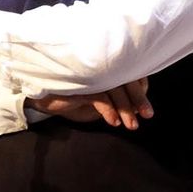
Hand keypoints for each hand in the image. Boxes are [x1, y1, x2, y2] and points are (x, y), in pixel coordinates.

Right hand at [29, 78, 152, 129]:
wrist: (45, 97)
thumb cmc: (76, 95)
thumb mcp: (100, 98)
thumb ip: (118, 98)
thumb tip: (138, 107)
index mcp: (107, 66)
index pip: (131, 73)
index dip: (141, 89)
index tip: (146, 107)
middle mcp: (100, 66)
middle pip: (126, 80)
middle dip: (138, 99)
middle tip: (148, 116)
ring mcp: (89, 73)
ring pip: (114, 88)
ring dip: (125, 108)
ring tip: (131, 125)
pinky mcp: (78, 83)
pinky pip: (99, 96)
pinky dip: (108, 110)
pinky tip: (113, 122)